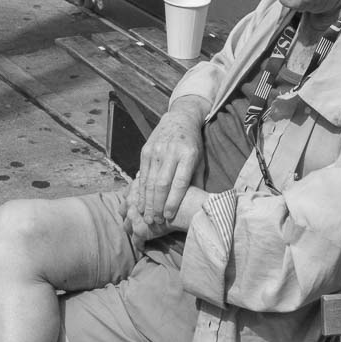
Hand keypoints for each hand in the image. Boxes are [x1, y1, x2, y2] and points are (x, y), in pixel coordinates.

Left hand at [120, 181, 206, 250]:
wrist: (188, 205)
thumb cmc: (183, 192)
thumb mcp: (168, 180)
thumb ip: (157, 182)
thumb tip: (150, 178)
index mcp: (137, 186)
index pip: (127, 194)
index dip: (131, 200)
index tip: (138, 205)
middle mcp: (131, 200)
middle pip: (122, 209)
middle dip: (128, 214)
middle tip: (137, 219)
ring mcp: (134, 216)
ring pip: (127, 225)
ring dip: (133, 229)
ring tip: (141, 233)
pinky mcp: (140, 230)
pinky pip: (137, 241)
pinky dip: (141, 244)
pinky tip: (145, 246)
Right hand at [133, 100, 204, 226]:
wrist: (179, 120)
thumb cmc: (193, 145)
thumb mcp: (201, 160)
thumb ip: (197, 181)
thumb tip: (196, 204)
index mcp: (188, 155)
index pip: (179, 182)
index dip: (173, 201)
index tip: (169, 217)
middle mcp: (171, 152)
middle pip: (162, 184)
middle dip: (157, 205)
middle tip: (154, 222)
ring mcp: (156, 151)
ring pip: (149, 181)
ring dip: (146, 202)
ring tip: (146, 217)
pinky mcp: (145, 150)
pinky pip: (142, 175)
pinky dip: (140, 191)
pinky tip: (139, 203)